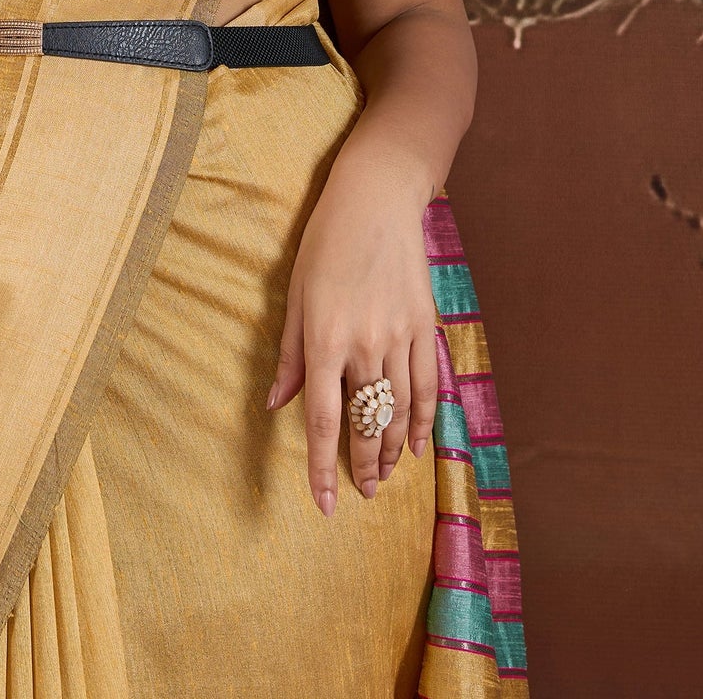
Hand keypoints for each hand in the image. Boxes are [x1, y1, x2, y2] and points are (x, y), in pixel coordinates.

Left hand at [264, 160, 438, 513]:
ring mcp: (400, 337)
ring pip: (399, 412)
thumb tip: (275, 404)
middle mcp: (365, 345)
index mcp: (325, 339)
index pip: (323, 420)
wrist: (377, 200)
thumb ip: (289, 354)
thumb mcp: (295, 294)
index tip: (325, 503)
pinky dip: (423, 420)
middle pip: (367, 424)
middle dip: (363, 466)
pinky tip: (417, 442)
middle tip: (359, 493)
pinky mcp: (425, 327)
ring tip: (384, 476)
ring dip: (392, 451)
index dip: (322, 467)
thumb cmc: (325, 242)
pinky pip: (426, 387)